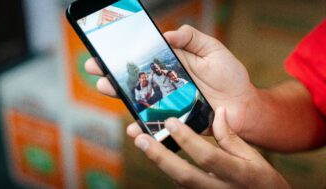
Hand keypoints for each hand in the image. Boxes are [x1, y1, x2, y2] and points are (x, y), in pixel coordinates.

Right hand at [85, 25, 258, 134]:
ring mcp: (168, 103)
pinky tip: (133, 125)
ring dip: (120, 94)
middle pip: (135, 78)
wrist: (244, 107)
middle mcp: (166, 83)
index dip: (125, 54)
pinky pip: (153, 122)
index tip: (106, 49)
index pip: (144, 58)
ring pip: (138, 99)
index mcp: (173, 64)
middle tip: (94, 67)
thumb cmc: (231, 77)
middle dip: (113, 72)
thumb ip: (192, 38)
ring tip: (104, 87)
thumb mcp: (213, 50)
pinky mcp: (173, 121)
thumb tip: (168, 33)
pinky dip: (142, 125)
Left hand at [129, 107, 289, 188]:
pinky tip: (159, 155)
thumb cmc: (261, 180)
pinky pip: (181, 187)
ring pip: (179, 183)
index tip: (170, 122)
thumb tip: (219, 111)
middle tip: (140, 138)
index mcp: (239, 174)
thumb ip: (232, 137)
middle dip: (160, 156)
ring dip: (159, 162)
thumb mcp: (253, 158)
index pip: (208, 157)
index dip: (188, 140)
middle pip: (185, 175)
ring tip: (143, 143)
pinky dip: (169, 170)